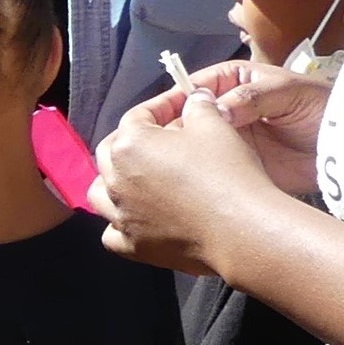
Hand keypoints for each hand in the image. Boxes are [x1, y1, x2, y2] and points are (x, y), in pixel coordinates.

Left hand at [92, 89, 282, 273]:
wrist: (241, 229)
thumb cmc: (226, 172)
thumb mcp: (215, 124)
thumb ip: (198, 106)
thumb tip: (195, 98)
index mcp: (130, 145)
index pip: (138, 116)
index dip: (162, 106)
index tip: (183, 103)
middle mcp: (116, 181)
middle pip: (111, 153)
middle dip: (133, 140)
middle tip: (161, 137)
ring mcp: (121, 216)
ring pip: (101, 193)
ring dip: (116, 181)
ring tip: (140, 177)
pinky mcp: (133, 246)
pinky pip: (113, 233)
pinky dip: (121, 224)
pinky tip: (138, 218)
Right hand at [133, 60, 331, 199]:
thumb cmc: (320, 107)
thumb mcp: (288, 92)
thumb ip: (253, 96)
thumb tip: (218, 109)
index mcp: (230, 83)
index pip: (191, 90)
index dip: (172, 103)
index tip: (154, 120)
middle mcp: (223, 111)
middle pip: (184, 121)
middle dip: (170, 134)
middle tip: (157, 151)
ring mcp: (227, 141)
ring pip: (192, 148)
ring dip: (180, 159)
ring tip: (168, 171)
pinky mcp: (235, 167)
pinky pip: (210, 171)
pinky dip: (198, 178)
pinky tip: (189, 185)